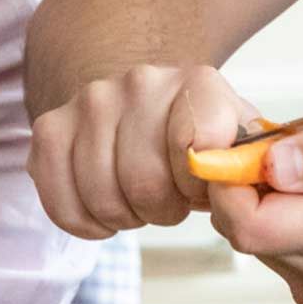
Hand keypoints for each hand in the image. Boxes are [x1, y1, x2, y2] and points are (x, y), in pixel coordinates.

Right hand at [28, 65, 254, 238]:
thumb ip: (251, 166)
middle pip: (144, 182)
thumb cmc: (202, 142)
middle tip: (168, 200)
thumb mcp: (241, 149)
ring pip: (101, 195)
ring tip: (138, 199)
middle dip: (161, 209)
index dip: (198, 187)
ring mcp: (91, 101)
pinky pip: (60, 200)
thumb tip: (245, 185)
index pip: (198, 147)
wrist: (151, 106)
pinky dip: (83, 222)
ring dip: (123, 215)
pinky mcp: (51, 127)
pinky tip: (103, 212)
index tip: (200, 187)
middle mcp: (141, 82)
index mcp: (198, 83)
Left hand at [207, 94, 302, 303]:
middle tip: (288, 146)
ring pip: (259, 237)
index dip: (228, 177)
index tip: (246, 141)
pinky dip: (290, 220)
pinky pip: (281, 252)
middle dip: (248, 180)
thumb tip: (271, 163)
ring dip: (272, 198)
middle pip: (241, 226)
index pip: (242, 219)